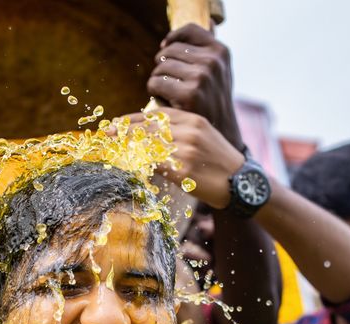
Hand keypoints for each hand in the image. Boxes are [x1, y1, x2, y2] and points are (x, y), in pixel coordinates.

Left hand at [122, 108, 243, 208]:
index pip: (155, 115)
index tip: (116, 123)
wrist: (242, 182)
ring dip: (128, 148)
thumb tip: (151, 135)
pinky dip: (140, 164)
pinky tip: (129, 165)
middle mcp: (189, 131)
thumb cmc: (220, 163)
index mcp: (193, 120)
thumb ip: (180, 132)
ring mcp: (186, 150)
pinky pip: (155, 165)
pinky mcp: (184, 170)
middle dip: (124, 131)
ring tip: (113, 149)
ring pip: (148, 145)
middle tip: (106, 134)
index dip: (132, 119)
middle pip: (148, 128)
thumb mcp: (203, 136)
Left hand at [148, 23, 242, 149]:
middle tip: (168, 82)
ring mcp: (202, 77)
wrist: (222, 134)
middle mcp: (213, 61)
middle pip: (169, 51)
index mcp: (221, 51)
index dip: (173, 38)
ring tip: (168, 93)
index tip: (165, 48)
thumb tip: (213, 23)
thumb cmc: (214, 102)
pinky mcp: (189, 95)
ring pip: (160, 67)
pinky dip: (154, 92)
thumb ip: (212, 50)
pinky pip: (155, 83)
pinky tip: (164, 101)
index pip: (189, 30)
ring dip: (158, 80)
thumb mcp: (220, 72)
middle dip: (163, 65)